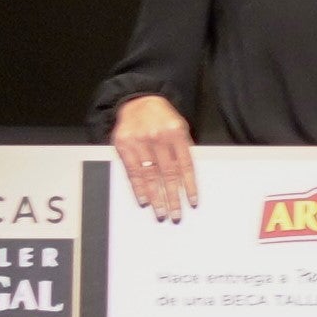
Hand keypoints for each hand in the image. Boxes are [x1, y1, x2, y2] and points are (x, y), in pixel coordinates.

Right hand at [110, 97, 198, 220]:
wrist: (138, 101)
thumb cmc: (163, 118)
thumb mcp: (180, 126)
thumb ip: (184, 148)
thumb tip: (188, 176)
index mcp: (176, 133)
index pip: (185, 165)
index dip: (189, 185)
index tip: (192, 202)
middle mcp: (157, 138)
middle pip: (167, 173)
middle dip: (172, 197)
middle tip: (175, 215)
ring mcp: (139, 142)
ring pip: (149, 175)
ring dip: (156, 197)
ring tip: (161, 212)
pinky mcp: (124, 146)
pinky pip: (132, 171)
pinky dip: (139, 187)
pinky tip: (144, 200)